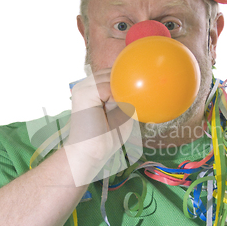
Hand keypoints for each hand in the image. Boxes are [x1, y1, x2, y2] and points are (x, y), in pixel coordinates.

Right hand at [64, 69, 135, 185]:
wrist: (92, 152)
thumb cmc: (108, 136)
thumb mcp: (122, 110)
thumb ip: (126, 96)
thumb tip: (144, 85)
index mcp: (92, 88)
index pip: (112, 73)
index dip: (124, 82)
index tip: (134, 93)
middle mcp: (85, 84)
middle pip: (112, 72)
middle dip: (123, 87)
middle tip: (123, 106)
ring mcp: (82, 87)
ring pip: (111, 78)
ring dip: (119, 94)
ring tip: (112, 112)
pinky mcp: (83, 93)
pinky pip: (107, 87)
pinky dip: (114, 99)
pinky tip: (111, 111)